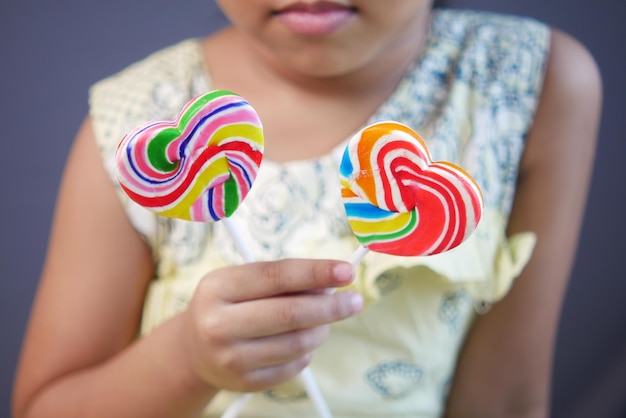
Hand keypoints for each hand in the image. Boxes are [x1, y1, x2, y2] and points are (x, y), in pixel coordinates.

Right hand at [180, 259, 362, 391]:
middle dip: (330, 306)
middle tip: (354, 301)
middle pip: (290, 314)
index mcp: (218, 287)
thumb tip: (331, 282)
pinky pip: (293, 365)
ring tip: (323, 320)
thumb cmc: (229, 305)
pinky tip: (301, 341)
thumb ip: (283, 279)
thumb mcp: (242, 281)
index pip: (276, 276)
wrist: (193, 350)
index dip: (315, 272)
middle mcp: (218, 324)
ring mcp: (229, 358)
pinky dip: (307, 351)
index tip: (347, 270)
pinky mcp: (244, 383)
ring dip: (321, 329)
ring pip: (297, 343)